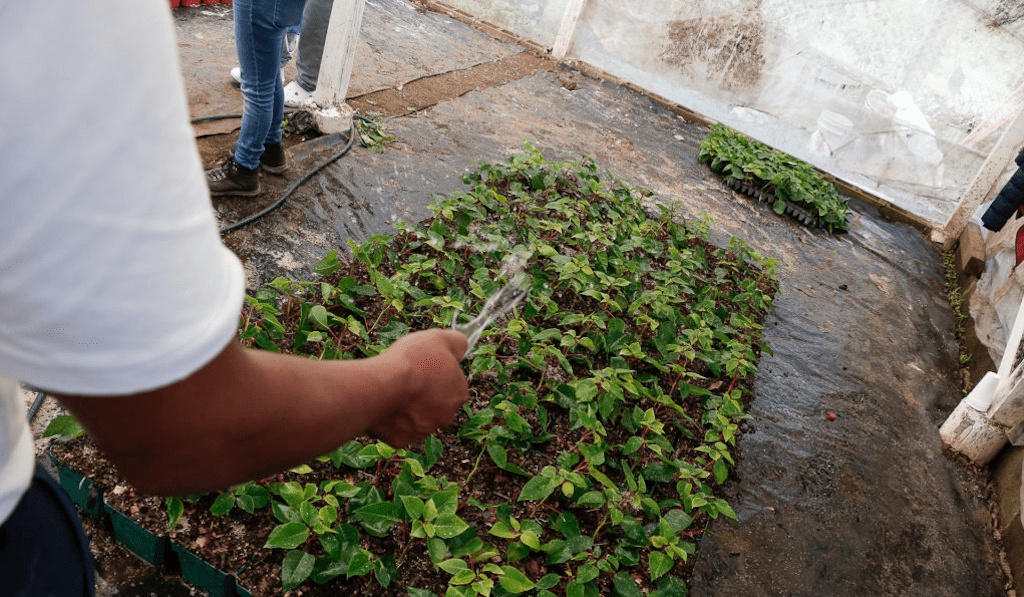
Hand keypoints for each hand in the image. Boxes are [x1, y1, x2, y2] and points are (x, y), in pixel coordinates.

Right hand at [368, 329, 468, 446]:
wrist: (384, 387)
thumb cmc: (412, 362)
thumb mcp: (439, 338)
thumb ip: (456, 342)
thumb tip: (462, 346)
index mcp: (459, 393)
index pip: (453, 384)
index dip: (437, 374)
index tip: (423, 367)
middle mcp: (446, 416)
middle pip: (437, 404)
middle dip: (425, 395)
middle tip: (407, 380)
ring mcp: (424, 431)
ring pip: (418, 419)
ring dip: (409, 408)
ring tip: (393, 391)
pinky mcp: (403, 440)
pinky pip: (398, 430)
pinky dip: (392, 421)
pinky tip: (384, 406)